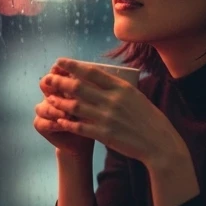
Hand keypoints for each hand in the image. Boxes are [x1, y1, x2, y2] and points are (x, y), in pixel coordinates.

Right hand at [34, 64, 94, 158]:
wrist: (85, 139)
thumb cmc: (96, 115)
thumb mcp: (98, 100)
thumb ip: (97, 87)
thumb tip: (106, 73)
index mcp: (63, 85)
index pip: (59, 72)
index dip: (63, 70)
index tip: (72, 71)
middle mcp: (51, 95)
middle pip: (46, 85)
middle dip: (56, 87)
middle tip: (68, 91)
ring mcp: (44, 110)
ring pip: (42, 106)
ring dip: (54, 108)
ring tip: (66, 114)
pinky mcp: (41, 125)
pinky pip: (41, 122)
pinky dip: (52, 123)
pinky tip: (61, 124)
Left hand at [39, 59, 184, 166]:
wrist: (159, 144)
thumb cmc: (150, 119)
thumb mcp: (138, 97)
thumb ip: (119, 89)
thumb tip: (101, 79)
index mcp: (123, 88)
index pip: (92, 72)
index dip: (72, 66)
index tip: (59, 62)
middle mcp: (113, 100)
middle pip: (78, 87)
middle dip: (58, 82)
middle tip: (46, 80)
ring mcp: (107, 118)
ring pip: (74, 107)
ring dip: (59, 102)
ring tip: (50, 99)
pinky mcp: (104, 134)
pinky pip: (79, 127)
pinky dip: (67, 123)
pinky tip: (59, 120)